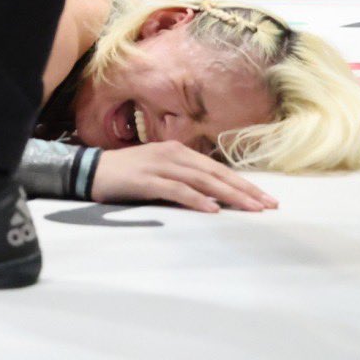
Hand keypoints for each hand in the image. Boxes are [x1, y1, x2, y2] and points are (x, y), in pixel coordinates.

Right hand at [91, 141, 276, 213]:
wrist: (90, 171)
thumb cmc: (127, 175)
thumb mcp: (160, 172)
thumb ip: (184, 178)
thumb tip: (215, 195)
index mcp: (177, 150)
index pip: (218, 168)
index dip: (243, 183)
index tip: (265, 198)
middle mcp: (172, 153)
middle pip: (215, 173)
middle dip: (245, 190)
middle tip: (268, 205)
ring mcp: (159, 165)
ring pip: (202, 181)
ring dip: (229, 195)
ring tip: (251, 209)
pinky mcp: (146, 179)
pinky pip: (177, 189)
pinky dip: (197, 199)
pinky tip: (213, 209)